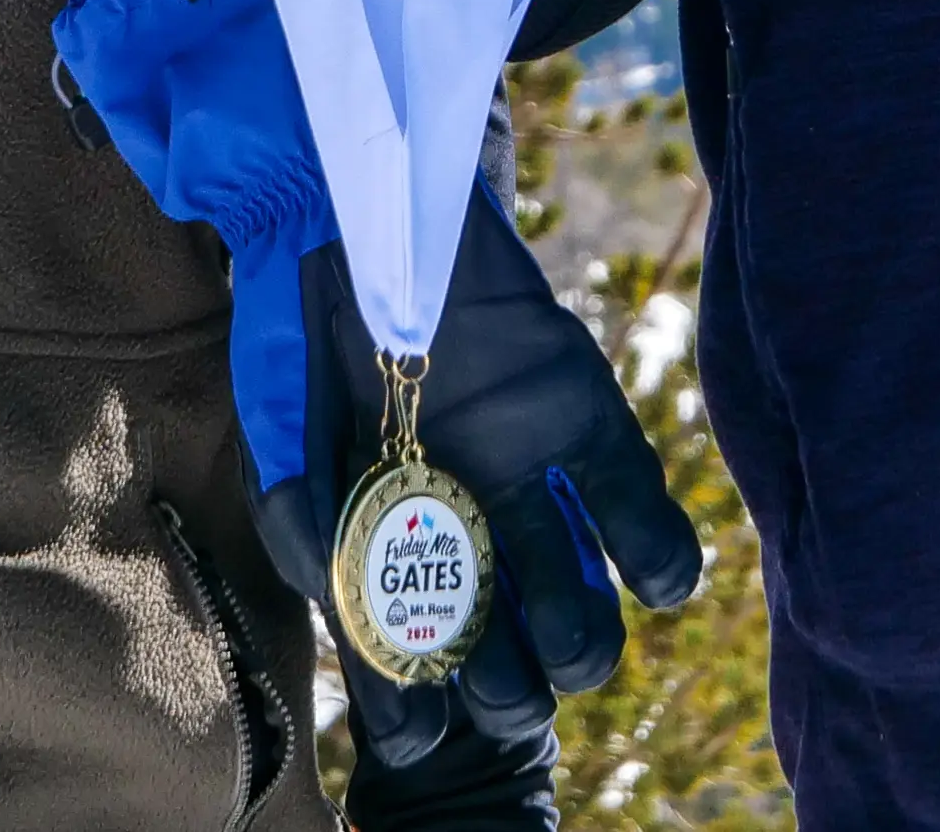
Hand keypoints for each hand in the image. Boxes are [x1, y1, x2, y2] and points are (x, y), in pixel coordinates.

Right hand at [269, 194, 700, 769]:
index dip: (411, 711)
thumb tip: (327, 585)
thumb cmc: (304, 307)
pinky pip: (638, 513)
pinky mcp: (585, 419)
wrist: (361, 196)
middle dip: (503, 687)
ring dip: (579, 644)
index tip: (420, 743)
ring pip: (575, 609)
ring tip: (566, 641)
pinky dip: (661, 558)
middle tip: (498, 680)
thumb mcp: (278, 411)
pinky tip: (655, 577)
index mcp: (384, 541)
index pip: (401, 657)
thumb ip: (297, 505)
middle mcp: (460, 523)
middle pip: (499, 655)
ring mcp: (525, 477)